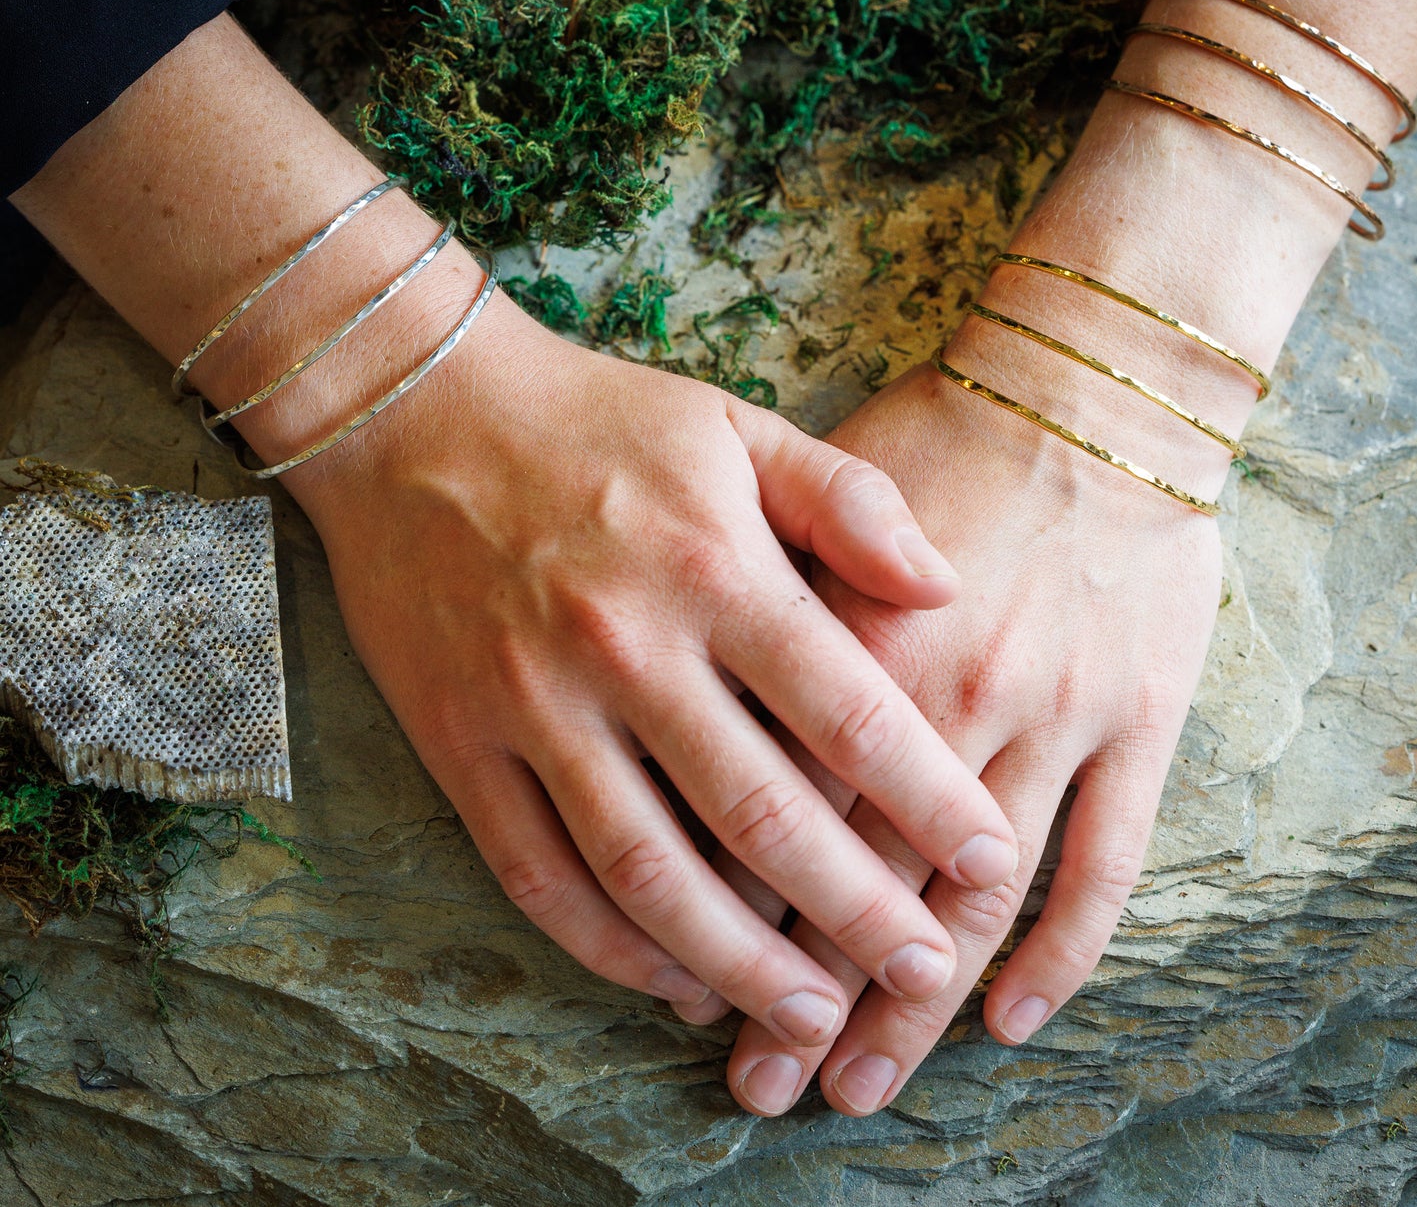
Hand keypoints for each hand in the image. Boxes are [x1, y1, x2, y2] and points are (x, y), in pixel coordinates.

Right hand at [290, 285, 1019, 1049]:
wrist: (414, 411)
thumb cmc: (595, 420)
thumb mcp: (735, 425)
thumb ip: (850, 502)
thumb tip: (947, 588)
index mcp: (714, 568)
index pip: (850, 713)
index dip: (930, 801)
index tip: (988, 864)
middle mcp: (629, 647)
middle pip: (761, 815)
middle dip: (855, 912)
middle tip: (921, 973)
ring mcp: (534, 704)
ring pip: (648, 872)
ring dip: (738, 962)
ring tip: (810, 1018)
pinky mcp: (459, 743)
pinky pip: (538, 874)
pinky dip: (609, 947)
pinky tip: (672, 983)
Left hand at [718, 288, 1224, 1113]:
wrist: (1092, 385)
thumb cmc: (940, 430)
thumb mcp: (808, 479)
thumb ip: (755, 598)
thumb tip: (700, 706)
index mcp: (841, 638)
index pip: (771, 807)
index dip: (730, 912)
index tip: (693, 994)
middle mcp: (941, 693)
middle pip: (858, 875)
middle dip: (804, 992)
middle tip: (763, 1085)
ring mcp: (1049, 713)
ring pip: (971, 894)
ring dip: (913, 1005)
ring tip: (859, 1084)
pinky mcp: (1138, 719)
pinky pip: (1106, 861)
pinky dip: (1064, 951)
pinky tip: (1013, 1016)